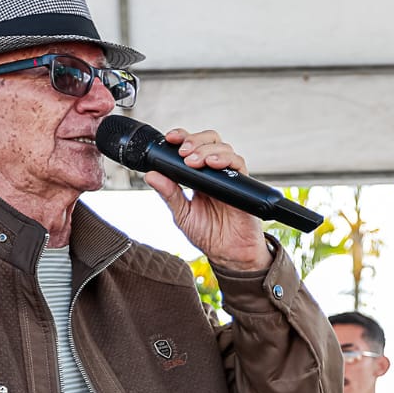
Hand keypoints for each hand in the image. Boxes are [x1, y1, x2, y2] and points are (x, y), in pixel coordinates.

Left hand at [144, 128, 271, 272]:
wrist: (230, 254)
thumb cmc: (209, 235)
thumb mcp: (182, 214)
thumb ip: (169, 194)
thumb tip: (151, 175)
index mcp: (198, 177)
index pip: (192, 147)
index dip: (182, 137)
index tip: (170, 138)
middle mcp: (214, 173)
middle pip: (209, 140)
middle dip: (195, 140)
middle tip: (183, 152)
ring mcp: (229, 177)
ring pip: (223, 148)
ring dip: (206, 150)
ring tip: (193, 162)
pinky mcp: (242, 185)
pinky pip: (238, 164)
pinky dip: (225, 159)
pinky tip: (213, 164)